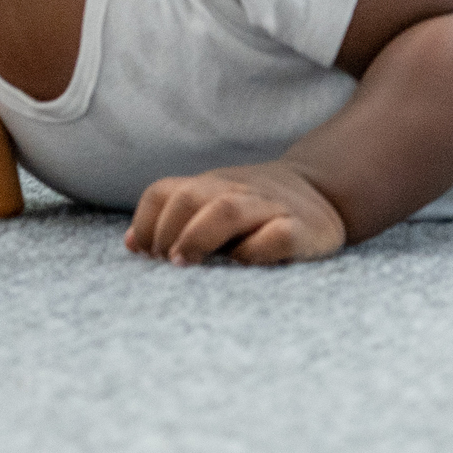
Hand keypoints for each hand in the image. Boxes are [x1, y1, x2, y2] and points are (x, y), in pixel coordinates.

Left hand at [126, 163, 348, 265]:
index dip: (145, 222)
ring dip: (198, 236)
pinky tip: (241, 266)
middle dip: (167, 230)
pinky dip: (254, 251)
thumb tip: (131, 244)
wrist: (322, 190)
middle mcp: (235, 190)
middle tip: (165, 262)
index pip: (164, 192)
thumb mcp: (211, 203)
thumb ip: (172, 218)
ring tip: (184, 263)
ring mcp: (269, 207)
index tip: (143, 252)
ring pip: (226, 210)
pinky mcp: (303, 229)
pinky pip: (277, 236)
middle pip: (189, 198)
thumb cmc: (253, 209)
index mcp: (209, 185)